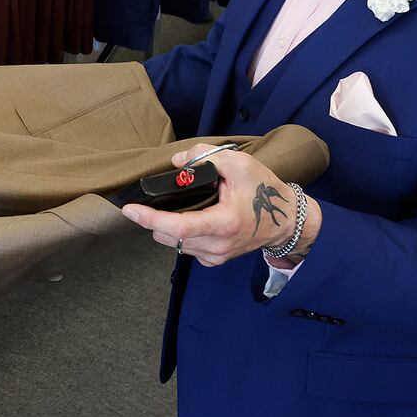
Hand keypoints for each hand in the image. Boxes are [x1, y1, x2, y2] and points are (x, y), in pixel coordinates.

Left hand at [120, 147, 320, 268]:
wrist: (286, 220)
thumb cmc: (264, 191)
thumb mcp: (238, 163)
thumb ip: (204, 157)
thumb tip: (175, 163)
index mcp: (223, 224)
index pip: (178, 227)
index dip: (150, 219)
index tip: (130, 210)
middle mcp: (217, 246)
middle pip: (170, 236)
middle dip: (153, 219)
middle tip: (148, 201)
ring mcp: (215, 256)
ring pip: (175, 243)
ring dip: (166, 226)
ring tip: (173, 207)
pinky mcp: (215, 259)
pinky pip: (186, 247)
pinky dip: (180, 233)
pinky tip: (188, 218)